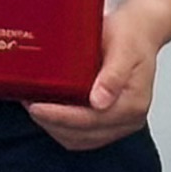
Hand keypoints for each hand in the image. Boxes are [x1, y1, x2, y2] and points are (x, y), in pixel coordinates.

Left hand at [30, 1, 166, 153]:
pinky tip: (48, 112)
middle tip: (29, 105)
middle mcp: (128, 119)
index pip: (91, 120)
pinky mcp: (109, 121)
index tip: (37, 108)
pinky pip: (82, 134)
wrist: (141, 31)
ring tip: (34, 107)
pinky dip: (62, 126)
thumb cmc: (131, 36)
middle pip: (83, 135)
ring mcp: (119, 123)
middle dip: (53, 123)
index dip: (61, 117)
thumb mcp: (123, 48)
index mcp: (133, 104)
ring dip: (55, 127)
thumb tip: (99, 102)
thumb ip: (113, 76)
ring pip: (80, 139)